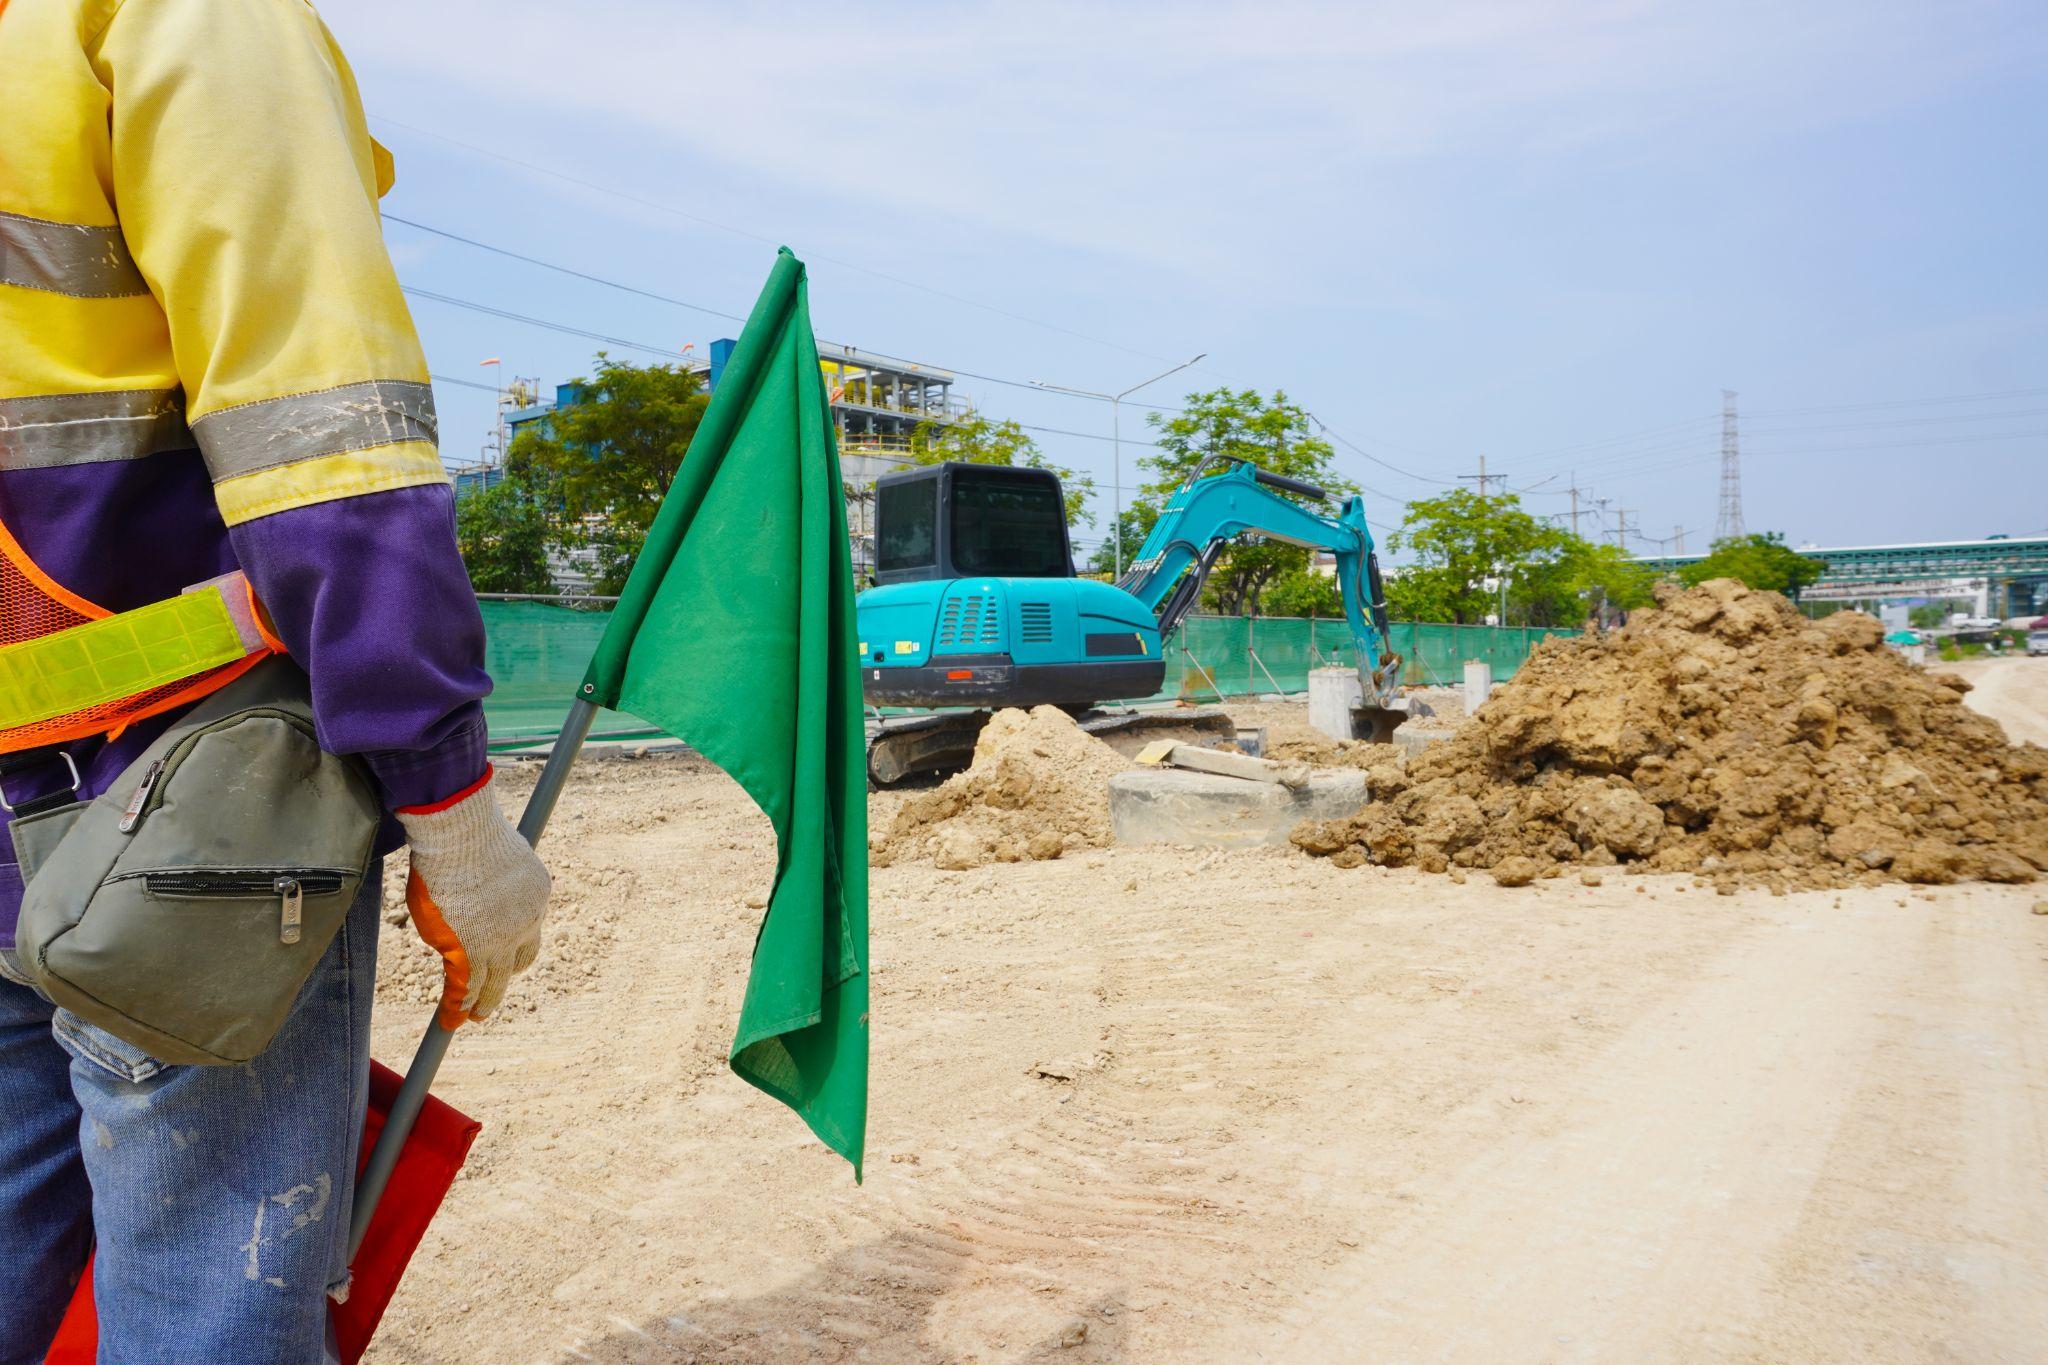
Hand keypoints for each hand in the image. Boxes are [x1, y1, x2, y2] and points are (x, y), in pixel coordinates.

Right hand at [395, 768, 549, 1026]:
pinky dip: (455, 1007)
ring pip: (490, 982)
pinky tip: (450, 1021)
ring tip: (470, 1017)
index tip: (500, 953)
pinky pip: (462, 986)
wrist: (464, 834)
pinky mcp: (469, 951)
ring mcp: (498, 940)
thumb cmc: (473, 830)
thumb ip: (488, 870)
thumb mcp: (494, 849)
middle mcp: (525, 922)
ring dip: (479, 1003)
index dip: (512, 944)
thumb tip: (469, 864)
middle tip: (490, 997)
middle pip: (517, 962)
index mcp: (537, 895)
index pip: (527, 929)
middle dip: (502, 981)